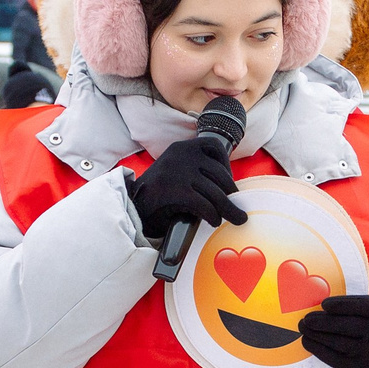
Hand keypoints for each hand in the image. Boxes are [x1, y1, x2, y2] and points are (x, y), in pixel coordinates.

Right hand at [126, 136, 243, 245]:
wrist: (132, 208)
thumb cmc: (159, 195)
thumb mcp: (178, 173)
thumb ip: (198, 172)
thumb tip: (230, 190)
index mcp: (182, 147)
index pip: (214, 146)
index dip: (227, 165)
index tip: (228, 182)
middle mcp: (181, 155)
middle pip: (219, 174)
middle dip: (230, 193)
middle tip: (236, 209)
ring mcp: (178, 171)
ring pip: (214, 191)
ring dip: (228, 208)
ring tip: (235, 219)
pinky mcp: (174, 190)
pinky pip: (203, 203)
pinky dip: (212, 214)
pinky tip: (213, 221)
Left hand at [299, 295, 368, 367]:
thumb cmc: (361, 318)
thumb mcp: (361, 306)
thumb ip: (344, 302)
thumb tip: (312, 298)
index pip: (364, 306)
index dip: (343, 305)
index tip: (323, 304)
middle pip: (349, 326)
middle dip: (324, 322)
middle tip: (306, 319)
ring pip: (339, 342)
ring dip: (316, 334)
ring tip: (303, 327)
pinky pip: (334, 358)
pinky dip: (317, 348)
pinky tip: (307, 340)